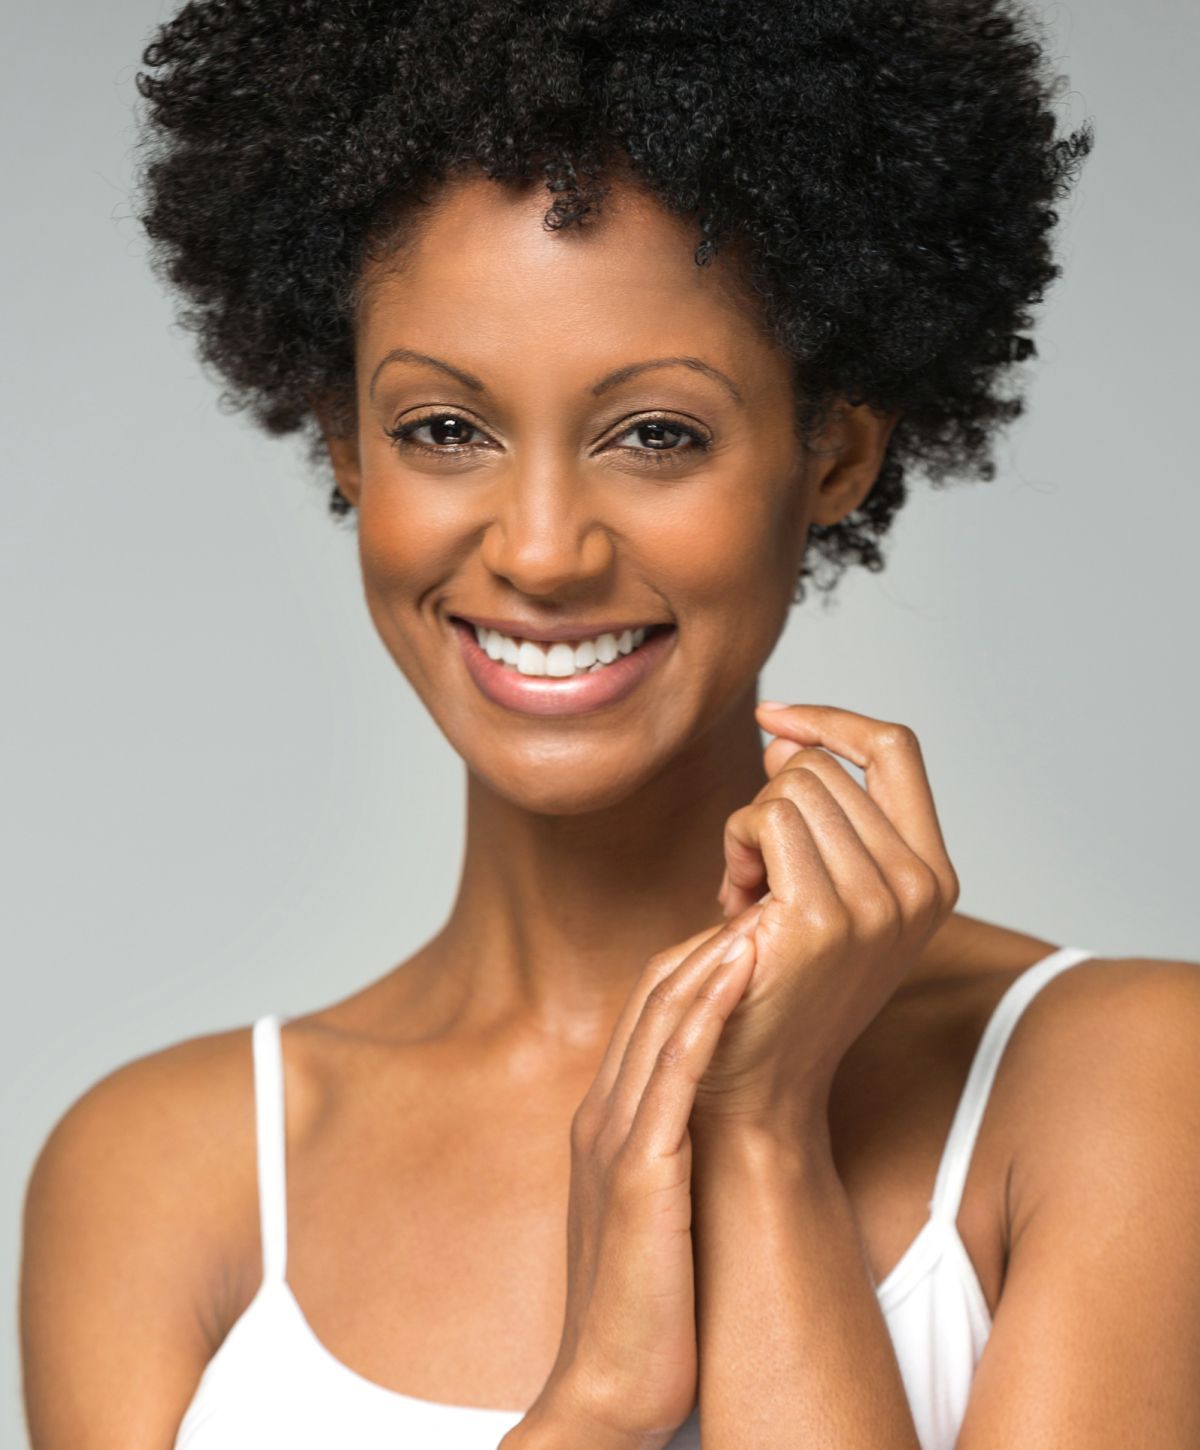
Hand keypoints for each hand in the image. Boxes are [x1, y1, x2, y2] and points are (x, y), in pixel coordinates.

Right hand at [526, 901, 767, 1448]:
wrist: (610, 1393)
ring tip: (761, 905)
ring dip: (709, 957)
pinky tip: (739, 971)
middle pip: (652, 997)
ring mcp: (618, 1142)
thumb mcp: (660, 1205)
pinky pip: (671, 1076)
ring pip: (661, 1021)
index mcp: (610, 1119)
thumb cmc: (648, 1303)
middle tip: (763, 891)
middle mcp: (604, 1115)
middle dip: (706, 938)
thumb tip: (728, 1109)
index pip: (651, 1012)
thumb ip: (677, 1146)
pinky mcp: (641, 1176)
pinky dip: (704, 1015)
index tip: (756, 922)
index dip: (701, 959)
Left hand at [697, 703, 960, 1134]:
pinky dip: (734, 844)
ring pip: (790, 786)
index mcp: (933, 875)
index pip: (895, 747)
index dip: (829, 720)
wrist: (751, 1076)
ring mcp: (878, 904)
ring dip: (747, 830)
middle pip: (821, 766)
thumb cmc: (774, 976)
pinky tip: (733, 902)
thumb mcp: (824, 881)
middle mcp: (920, 888)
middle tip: (756, 877)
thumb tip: (784, 737)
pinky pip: (765, 816)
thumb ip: (826, 810)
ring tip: (747, 897)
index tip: (772, 720)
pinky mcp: (823, 918)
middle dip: (770, 804)